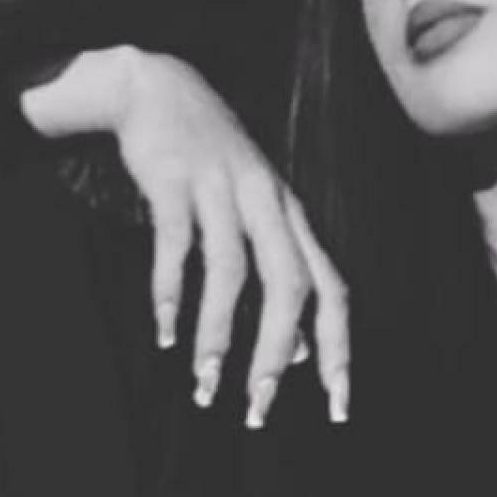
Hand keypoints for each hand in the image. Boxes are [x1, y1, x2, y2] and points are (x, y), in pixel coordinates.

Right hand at [19, 46, 351, 426]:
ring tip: (203, 382)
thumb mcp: (256, 218)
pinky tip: (165, 334)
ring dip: (218, 333)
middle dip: (275, 353)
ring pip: (231, 271)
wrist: (157, 88)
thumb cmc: (211, 166)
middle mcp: (268, 203)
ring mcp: (222, 188)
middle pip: (289, 286)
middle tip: (256, 409)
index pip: (332, 291)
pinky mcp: (175, 179)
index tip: (337, 406)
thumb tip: (299, 355)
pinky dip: (170, 293)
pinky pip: (176, 245)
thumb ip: (280, 282)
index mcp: (293, 217)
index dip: (339, 350)